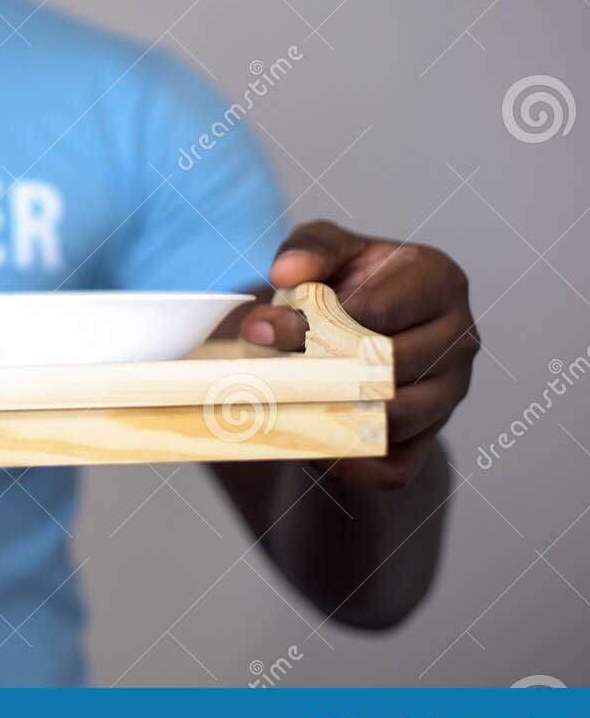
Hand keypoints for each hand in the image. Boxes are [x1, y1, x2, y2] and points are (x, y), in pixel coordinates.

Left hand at [239, 220, 477, 489]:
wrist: (360, 330)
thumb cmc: (348, 280)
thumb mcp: (328, 249)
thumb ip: (309, 250)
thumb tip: (288, 273)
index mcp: (440, 282)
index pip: (377, 309)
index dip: (313, 322)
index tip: (259, 331)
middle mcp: (458, 340)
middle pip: (389, 367)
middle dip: (319, 369)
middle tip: (266, 370)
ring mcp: (449, 394)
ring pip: (395, 418)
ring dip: (334, 414)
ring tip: (282, 403)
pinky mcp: (429, 439)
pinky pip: (394, 468)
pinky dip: (350, 464)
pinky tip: (311, 444)